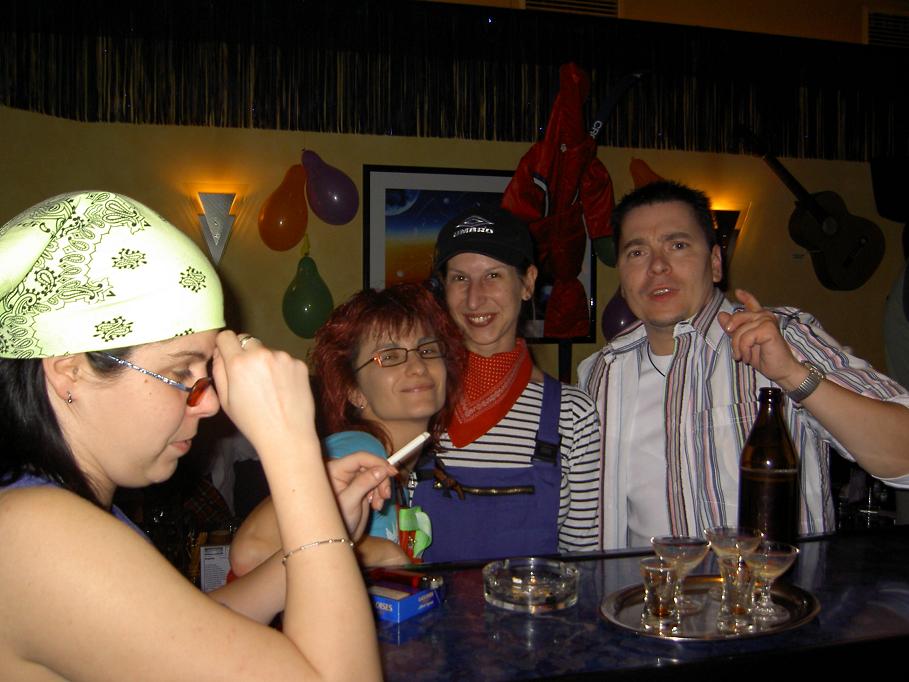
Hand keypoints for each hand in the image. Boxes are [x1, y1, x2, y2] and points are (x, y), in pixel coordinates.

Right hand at [211, 331, 315, 454]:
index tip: (228, 355)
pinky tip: (283, 389)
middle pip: (248, 341)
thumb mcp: (225, 400)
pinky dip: (283, 370)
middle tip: (250, 376)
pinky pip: (285, 361)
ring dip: (266, 362)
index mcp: (239, 363)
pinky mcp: (300, 364)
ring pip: (268, 351)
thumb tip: (218, 352)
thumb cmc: (252, 422)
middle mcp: (261, 354)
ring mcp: (283, 357)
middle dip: (246, 354)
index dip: (225, 346)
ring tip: (269, 388)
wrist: (287, 435)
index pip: (226, 336)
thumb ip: (218, 371)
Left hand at [326, 454, 396, 539]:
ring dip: (382, 488)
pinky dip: (380, 493)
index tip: (391, 472)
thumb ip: (364, 483)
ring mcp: (352, 480)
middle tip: (385, 496)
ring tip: (379, 505)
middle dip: (381, 479)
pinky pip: (376, 483)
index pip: (360, 458)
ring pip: (375, 474)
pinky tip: (377, 505)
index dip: (377, 462)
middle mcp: (344, 472)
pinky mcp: (360, 488)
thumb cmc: (335, 522)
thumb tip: (382, 470)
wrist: (338, 540)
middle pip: (370, 466)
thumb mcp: (350, 501)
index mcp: (335, 470)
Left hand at [716, 289, 805, 388]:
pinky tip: (749, 357)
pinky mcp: (769, 329)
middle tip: (737, 353)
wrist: (780, 370)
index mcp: (760, 318)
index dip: (745, 297)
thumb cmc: (764, 358)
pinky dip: (744, 350)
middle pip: (736, 318)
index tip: (738, 292)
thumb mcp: (743, 343)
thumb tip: (721, 315)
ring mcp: (767, 320)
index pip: (751, 303)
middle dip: (733, 338)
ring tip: (745, 357)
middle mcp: (764, 316)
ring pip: (739, 331)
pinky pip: (746, 338)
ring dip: (739, 348)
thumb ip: (734, 329)